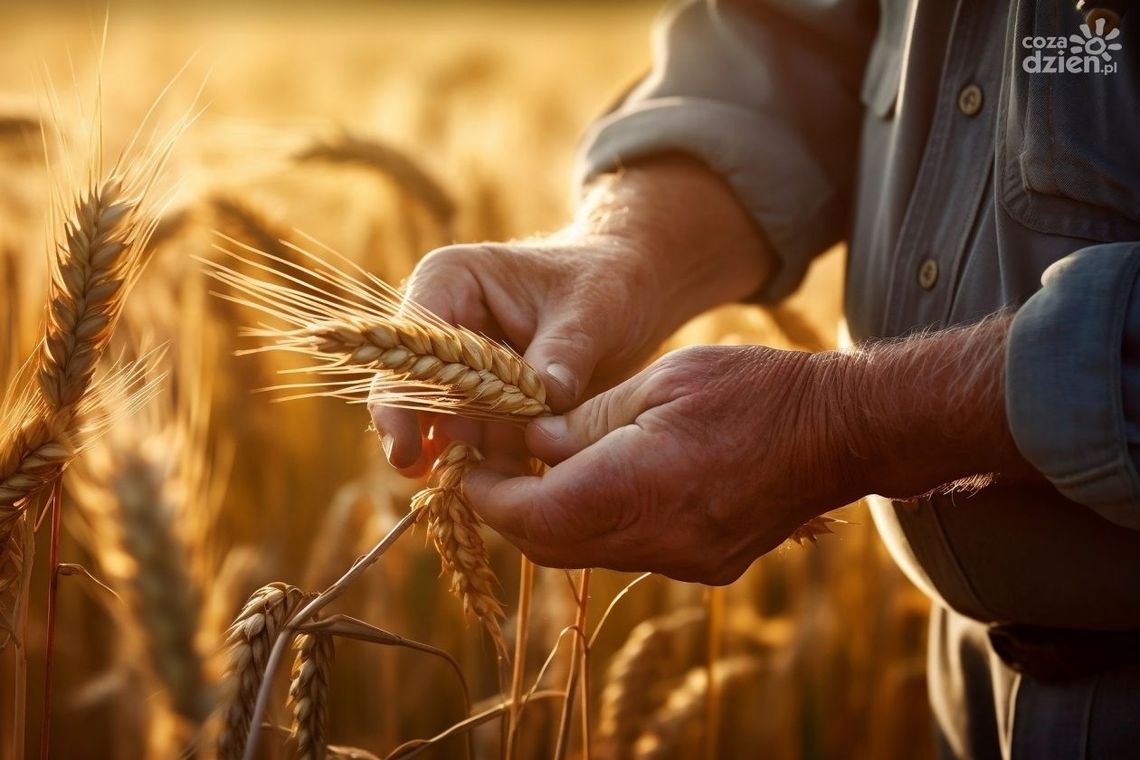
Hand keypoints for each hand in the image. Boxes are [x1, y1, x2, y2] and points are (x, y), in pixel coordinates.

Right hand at [368, 231, 668, 476]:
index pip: (409, 345)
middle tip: (448, 486)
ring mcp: (465, 371)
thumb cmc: (606, 281)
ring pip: (446, 427)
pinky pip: (481, 443)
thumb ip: (564, 351)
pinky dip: (495, 468)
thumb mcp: (592, 309)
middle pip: (414, 393)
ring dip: (466, 463)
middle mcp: (446, 329)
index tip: (408, 450)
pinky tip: (514, 495)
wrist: (632, 293)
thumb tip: (545, 399)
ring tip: (493, 496)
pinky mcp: (490, 405)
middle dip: (429, 441)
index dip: (402, 400)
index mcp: (451, 282)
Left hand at [463, 344, 864, 584]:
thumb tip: (532, 442)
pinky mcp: (705, 565)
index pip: (531, 514)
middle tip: (490, 470)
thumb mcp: (662, 379)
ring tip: (538, 471)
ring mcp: (686, 561)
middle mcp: (660, 540)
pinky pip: (628, 552)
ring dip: (551, 519)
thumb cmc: (756, 389)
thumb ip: (587, 419)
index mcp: (641, 487)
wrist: (844, 431)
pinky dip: (597, 523)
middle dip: (510, 511)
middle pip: (551, 546)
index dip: (487, 494)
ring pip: (586, 554)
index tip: (467, 464)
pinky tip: (598, 483)